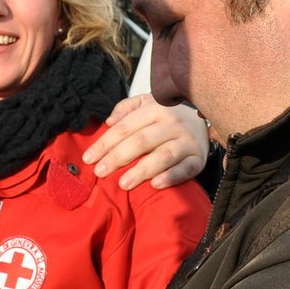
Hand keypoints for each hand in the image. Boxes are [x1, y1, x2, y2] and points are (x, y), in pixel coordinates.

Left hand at [84, 93, 208, 188]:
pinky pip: (186, 169)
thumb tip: (109, 121)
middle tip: (100, 172)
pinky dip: (171, 177)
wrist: (201, 122)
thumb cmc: (165, 117)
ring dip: (142, 170)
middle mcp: (173, 123)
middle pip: (141, 141)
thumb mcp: (146, 104)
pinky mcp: (198, 159)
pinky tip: (155, 185)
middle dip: (118, 157)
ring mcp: (187, 141)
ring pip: (163, 156)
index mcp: (156, 108)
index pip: (125, 127)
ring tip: (123, 183)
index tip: (88, 159)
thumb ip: (126, 108)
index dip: (105, 143)